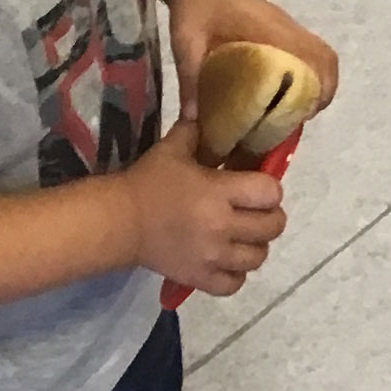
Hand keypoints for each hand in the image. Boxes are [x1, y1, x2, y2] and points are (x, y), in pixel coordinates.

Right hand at [126, 121, 286, 294]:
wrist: (118, 221)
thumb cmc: (147, 182)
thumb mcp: (173, 149)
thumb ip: (196, 130)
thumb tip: (206, 106)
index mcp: (219, 192)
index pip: (270, 193)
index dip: (269, 189)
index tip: (257, 188)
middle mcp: (222, 226)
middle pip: (273, 227)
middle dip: (269, 218)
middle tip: (254, 213)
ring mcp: (213, 256)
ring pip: (258, 258)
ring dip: (255, 247)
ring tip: (242, 238)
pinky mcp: (199, 278)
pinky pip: (234, 284)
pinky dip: (235, 274)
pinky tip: (227, 261)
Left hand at [169, 0, 338, 124]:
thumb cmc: (195, 10)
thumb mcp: (186, 43)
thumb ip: (190, 78)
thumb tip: (191, 121)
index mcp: (268, 28)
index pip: (311, 54)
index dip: (318, 85)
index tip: (306, 113)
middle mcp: (285, 27)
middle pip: (325, 57)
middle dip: (323, 90)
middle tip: (303, 116)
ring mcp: (288, 27)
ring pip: (322, 55)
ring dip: (320, 83)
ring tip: (300, 110)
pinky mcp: (284, 31)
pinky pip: (311, 53)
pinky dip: (311, 75)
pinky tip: (291, 94)